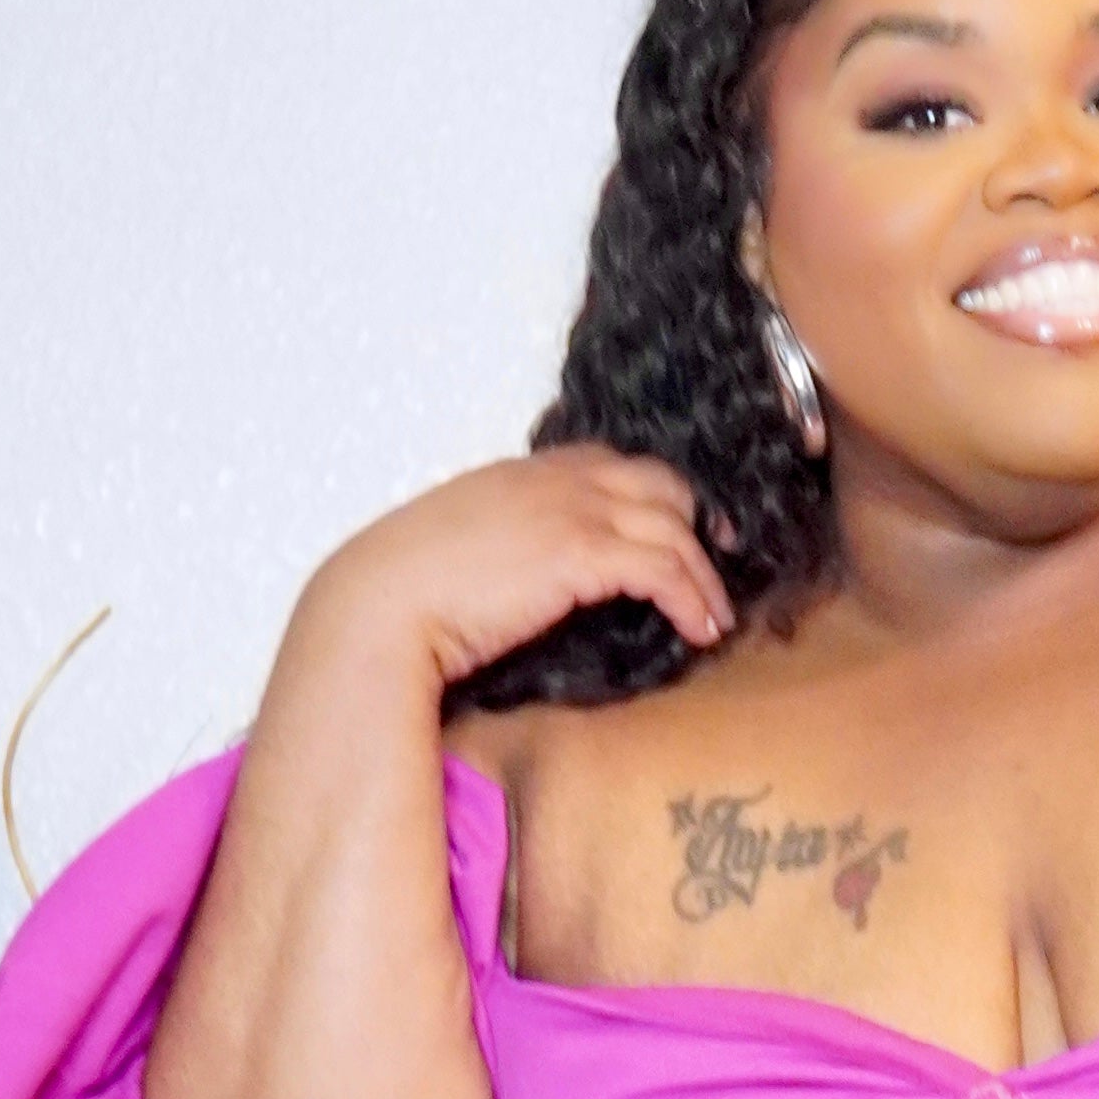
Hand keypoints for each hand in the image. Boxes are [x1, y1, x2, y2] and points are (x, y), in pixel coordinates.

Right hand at [316, 448, 735, 690]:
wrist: (381, 602)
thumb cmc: (407, 592)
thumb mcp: (464, 548)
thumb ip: (506, 543)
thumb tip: (527, 580)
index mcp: (526, 474)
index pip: (613, 466)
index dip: (656, 499)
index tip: (684, 535)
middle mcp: (557, 479)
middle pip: (660, 485)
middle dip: (697, 525)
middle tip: (717, 570)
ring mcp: (572, 510)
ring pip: (673, 528)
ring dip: (703, 577)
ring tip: (715, 619)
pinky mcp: (581, 553)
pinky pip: (662, 568)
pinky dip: (691, 598)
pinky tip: (700, 631)